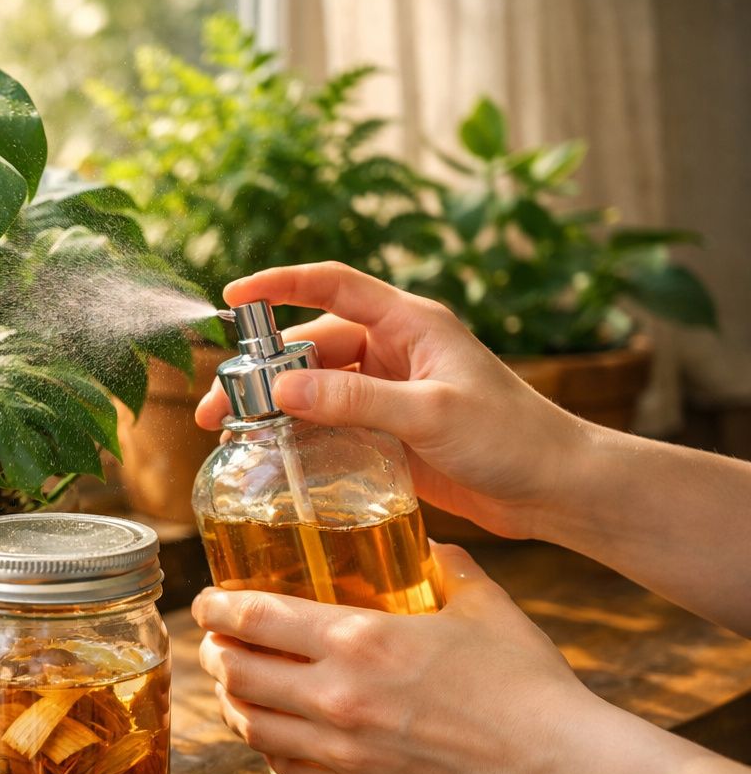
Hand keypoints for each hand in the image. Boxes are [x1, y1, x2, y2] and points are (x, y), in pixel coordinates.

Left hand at [193, 543, 596, 773]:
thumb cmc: (526, 684)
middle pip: (237, 671)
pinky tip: (273, 735)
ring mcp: (341, 750)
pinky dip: (267, 748)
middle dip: (215, 653)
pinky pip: (285, 770)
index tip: (206, 602)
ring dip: (232, 701)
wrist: (557, 767)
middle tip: (216, 642)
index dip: (217, 607)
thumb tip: (432, 546)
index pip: (255, 616)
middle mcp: (335, 695)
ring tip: (234, 686)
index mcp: (358, 639)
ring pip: (251, 725)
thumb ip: (448, 569)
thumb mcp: (484, 605)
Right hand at [194, 262, 590, 538]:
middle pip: (309, 346)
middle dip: (260, 371)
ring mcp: (388, 392)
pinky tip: (268, 456)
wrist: (557, 489)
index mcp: (410, 324)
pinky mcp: (387, 432)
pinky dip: (296, 436)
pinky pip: (329, 425)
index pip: (333, 286)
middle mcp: (393, 351)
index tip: (233, 296)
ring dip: (271, 407)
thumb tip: (282, 391)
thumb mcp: (431, 414)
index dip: (280, 284)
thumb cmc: (513, 438)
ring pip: (313, 389)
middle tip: (217, 406)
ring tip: (227, 433)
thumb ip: (356, 401)